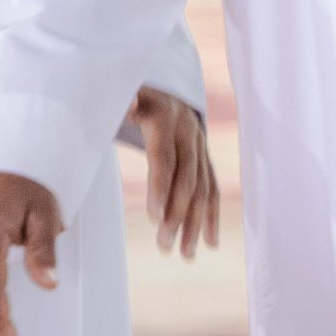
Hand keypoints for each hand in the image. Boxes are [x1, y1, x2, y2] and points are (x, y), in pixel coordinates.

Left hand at [125, 87, 218, 258]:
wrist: (161, 80)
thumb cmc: (131, 92)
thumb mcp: (123, 91)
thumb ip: (123, 101)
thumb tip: (127, 104)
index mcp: (165, 118)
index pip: (164, 158)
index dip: (161, 187)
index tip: (154, 217)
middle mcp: (188, 132)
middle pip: (187, 179)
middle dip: (177, 215)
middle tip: (164, 246)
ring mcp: (200, 145)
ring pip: (203, 188)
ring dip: (195, 223)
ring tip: (185, 254)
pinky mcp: (204, 156)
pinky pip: (212, 188)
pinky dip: (211, 216)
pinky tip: (209, 243)